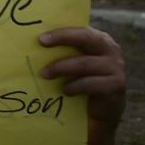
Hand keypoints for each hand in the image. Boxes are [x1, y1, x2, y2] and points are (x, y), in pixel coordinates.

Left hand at [39, 27, 125, 144]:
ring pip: (87, 63)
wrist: (95, 115)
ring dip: (63, 67)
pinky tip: (65, 91)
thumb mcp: (70, 65)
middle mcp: (111, 51)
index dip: (62, 32)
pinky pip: (93, 84)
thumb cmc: (77, 83)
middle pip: (88, 39)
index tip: (40, 38)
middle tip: (41, 44)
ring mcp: (116, 69)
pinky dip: (76, 86)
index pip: (81, 29)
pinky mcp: (116, 87)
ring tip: (45, 74)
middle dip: (64, 39)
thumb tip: (27, 41)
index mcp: (99, 40)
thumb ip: (59, 52)